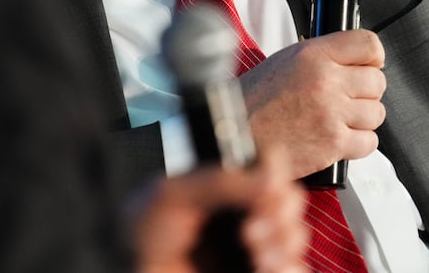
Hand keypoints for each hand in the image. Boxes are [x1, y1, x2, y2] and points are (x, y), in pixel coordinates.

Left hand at [129, 148, 308, 272]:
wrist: (131, 272)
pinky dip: (289, 269)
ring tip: (255, 254)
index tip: (264, 186)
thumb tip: (268, 175)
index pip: (269, 166)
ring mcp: (254, 249)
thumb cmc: (141, 240)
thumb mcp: (170, 195)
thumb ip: (219, 179)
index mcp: (225, 187)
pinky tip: (264, 269)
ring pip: (297, 237)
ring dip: (283, 242)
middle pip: (291, 200)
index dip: (274, 173)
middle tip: (250, 229)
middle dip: (280, 213)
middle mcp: (243, 214)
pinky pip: (297, 271)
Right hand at [239, 29, 385, 178]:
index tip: (367, 65)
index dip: (372, 57)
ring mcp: (332, 113)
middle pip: (377, 81)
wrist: (236, 135)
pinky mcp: (334, 145)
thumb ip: (322, 57)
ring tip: (339, 119)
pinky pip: (370, 142)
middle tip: (347, 98)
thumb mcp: (286, 61)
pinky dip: (359, 143)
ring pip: (376, 113)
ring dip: (362, 118)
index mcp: (313, 54)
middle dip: (365, 91)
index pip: (369, 44)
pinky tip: (338, 137)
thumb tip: (355, 61)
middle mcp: (326, 81)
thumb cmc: (254, 101)